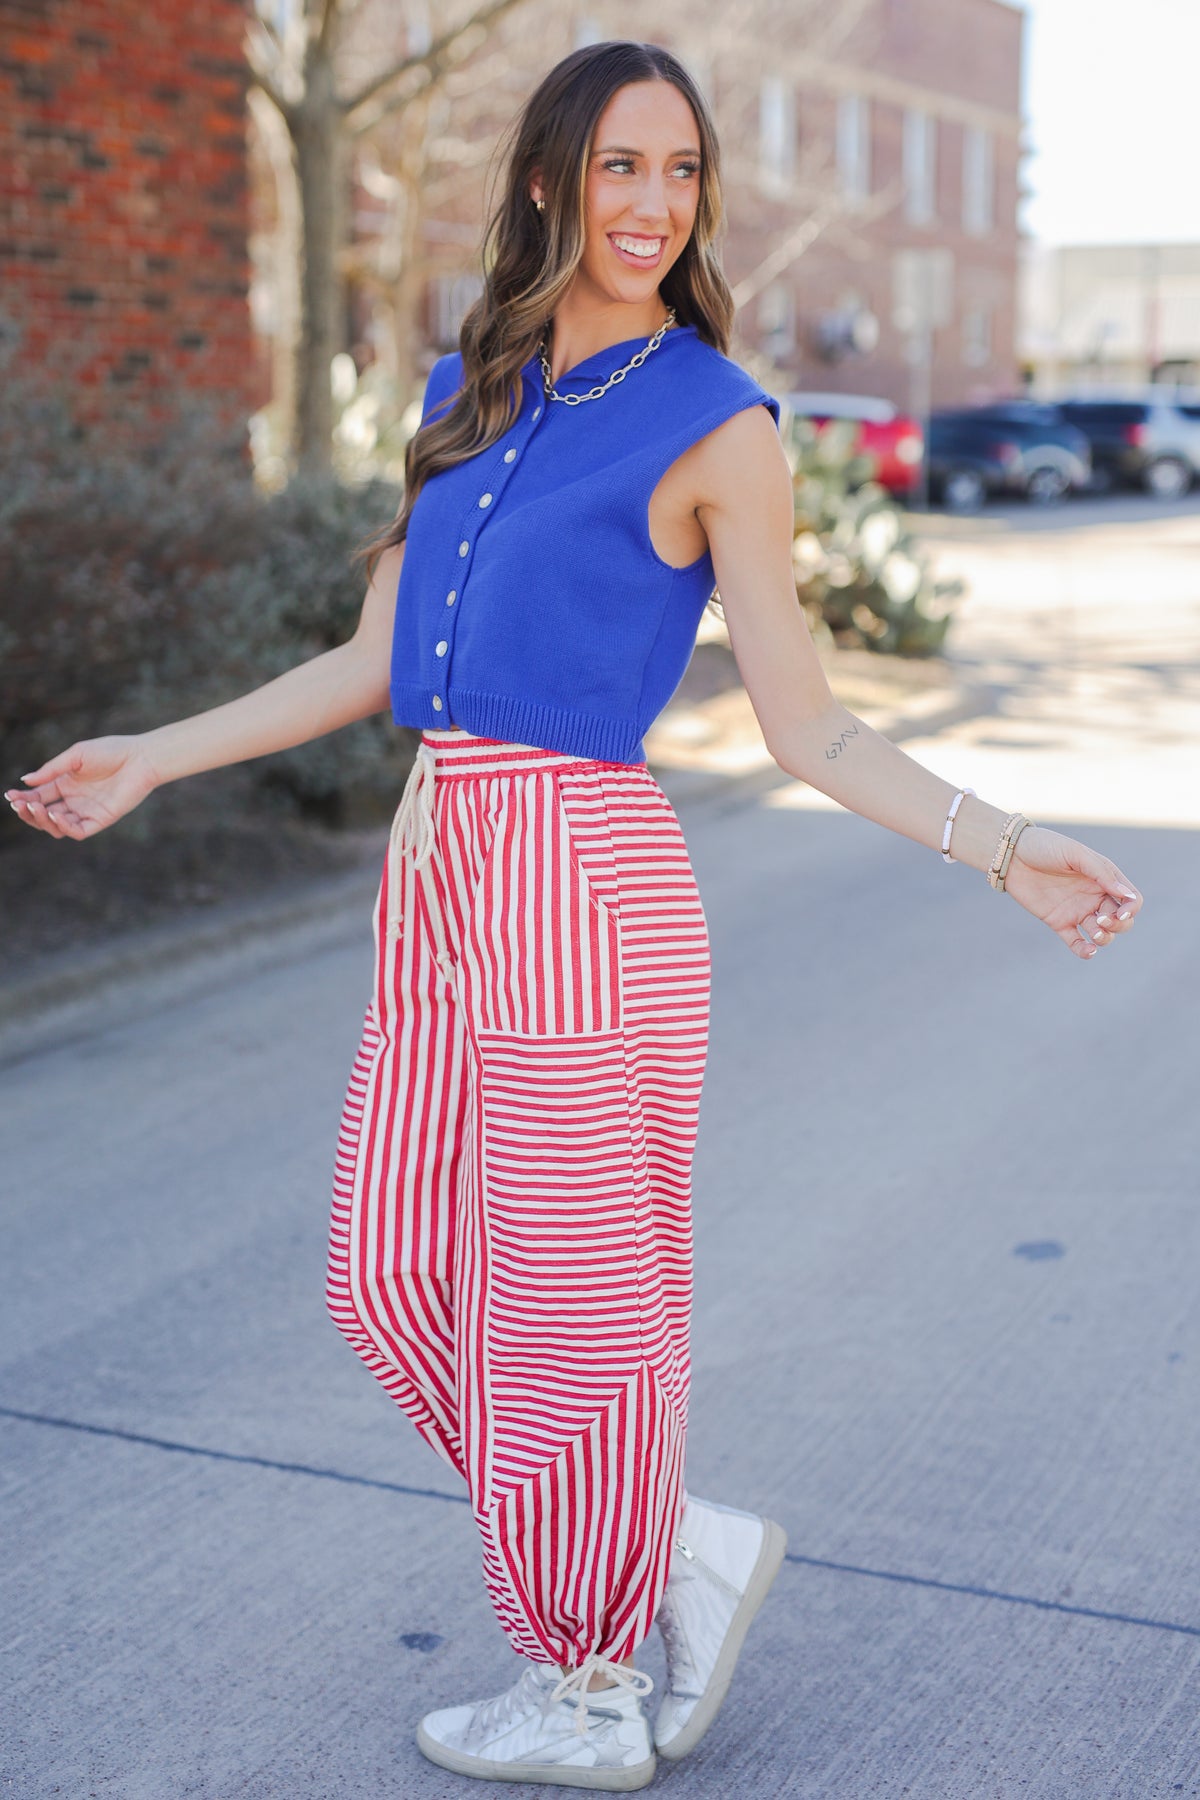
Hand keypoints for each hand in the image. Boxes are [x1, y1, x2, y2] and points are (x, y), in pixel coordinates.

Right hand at [5, 737, 160, 840]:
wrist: (140, 758)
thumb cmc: (110, 751)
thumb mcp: (75, 756)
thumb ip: (51, 770)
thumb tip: (25, 781)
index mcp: (66, 784)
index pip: (38, 796)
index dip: (23, 799)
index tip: (10, 797)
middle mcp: (74, 800)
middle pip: (44, 814)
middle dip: (28, 811)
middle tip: (19, 804)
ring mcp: (86, 812)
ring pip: (57, 826)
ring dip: (42, 820)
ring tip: (35, 808)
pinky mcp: (100, 820)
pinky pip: (77, 831)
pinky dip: (64, 827)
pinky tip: (55, 815)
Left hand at [1001, 824, 1142, 959]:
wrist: (1011, 855)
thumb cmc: (1046, 847)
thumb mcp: (1075, 854)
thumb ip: (1101, 873)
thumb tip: (1127, 896)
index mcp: (1104, 878)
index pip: (1130, 899)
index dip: (1131, 909)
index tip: (1121, 912)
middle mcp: (1094, 896)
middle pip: (1121, 920)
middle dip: (1119, 925)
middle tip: (1102, 920)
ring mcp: (1077, 910)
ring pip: (1102, 934)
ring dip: (1105, 938)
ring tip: (1097, 933)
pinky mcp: (1059, 922)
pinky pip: (1076, 942)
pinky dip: (1085, 950)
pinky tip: (1088, 951)